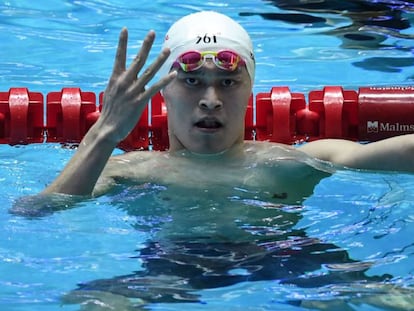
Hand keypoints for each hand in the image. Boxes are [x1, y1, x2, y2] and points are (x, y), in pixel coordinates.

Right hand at [97, 28, 175, 143]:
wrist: (107, 128)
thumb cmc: (110, 112)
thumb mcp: (112, 93)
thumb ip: (123, 84)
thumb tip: (135, 81)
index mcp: (115, 78)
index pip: (119, 56)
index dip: (122, 43)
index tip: (125, 29)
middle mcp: (124, 82)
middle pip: (137, 60)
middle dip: (146, 45)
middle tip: (152, 33)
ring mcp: (132, 91)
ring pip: (148, 72)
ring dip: (159, 60)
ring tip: (167, 50)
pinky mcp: (139, 101)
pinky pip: (154, 88)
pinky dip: (164, 81)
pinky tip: (172, 74)